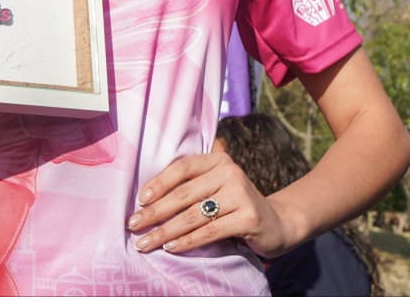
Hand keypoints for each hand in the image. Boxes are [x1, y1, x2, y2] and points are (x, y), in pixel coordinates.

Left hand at [126, 151, 290, 257]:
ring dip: (165, 232)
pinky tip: (171, 248)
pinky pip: (209, 231)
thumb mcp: (215, 189)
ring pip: (193, 215)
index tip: (139, 201)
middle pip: (183, 194)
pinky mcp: (248, 217)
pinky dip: (187, 241)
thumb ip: (190, 188)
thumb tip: (146, 200)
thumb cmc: (235, 206)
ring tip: (145, 243)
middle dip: (154, 212)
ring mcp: (241, 194)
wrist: (277, 223)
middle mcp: (230, 172)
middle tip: (133, 226)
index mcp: (218, 160)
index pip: (182, 168)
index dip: (158, 183)